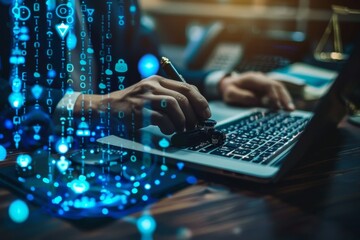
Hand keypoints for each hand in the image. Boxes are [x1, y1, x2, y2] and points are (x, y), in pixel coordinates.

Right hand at [74, 75, 210, 134]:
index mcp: (158, 80)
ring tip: (181, 129)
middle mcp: (153, 85)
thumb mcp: (150, 96)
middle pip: (183, 96)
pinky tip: (167, 131)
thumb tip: (194, 113)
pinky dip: (169, 127)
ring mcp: (145, 96)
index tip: (206, 114)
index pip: (187, 87)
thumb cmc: (130, 106)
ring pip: (174, 105)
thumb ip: (169, 99)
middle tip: (195, 126)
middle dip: (194, 113)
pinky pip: (162, 118)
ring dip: (182, 121)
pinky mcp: (139, 110)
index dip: (200, 101)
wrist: (105, 109)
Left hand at [219, 71, 294, 110]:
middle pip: (277, 85)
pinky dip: (282, 99)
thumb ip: (241, 96)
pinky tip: (285, 107)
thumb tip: (256, 100)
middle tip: (290, 109)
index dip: (274, 95)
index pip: (268, 85)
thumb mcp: (229, 93)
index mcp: (252, 78)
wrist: (227, 83)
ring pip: (279, 88)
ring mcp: (264, 82)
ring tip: (291, 109)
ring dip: (285, 98)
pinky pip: (276, 92)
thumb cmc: (228, 89)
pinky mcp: (266, 88)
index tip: (277, 106)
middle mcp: (260, 78)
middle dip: (284, 97)